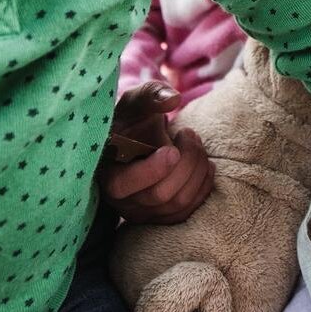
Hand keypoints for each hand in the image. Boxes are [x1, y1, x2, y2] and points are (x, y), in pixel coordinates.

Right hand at [99, 81, 213, 223]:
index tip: (171, 149)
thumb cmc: (133, 120)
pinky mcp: (164, 217)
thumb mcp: (136, 101)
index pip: (122, 185)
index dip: (151, 170)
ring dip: (198, 167)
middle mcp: (122, 200)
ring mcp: (144, 213)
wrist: (136, 141)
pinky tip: (204, 162)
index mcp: (106, 171)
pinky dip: (204, 183)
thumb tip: (173, 99)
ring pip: (180, 202)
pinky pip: (191, 209)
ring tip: (193, 142)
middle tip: (188, 132)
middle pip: (160, 194)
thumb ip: (151, 94)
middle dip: (185, 161)